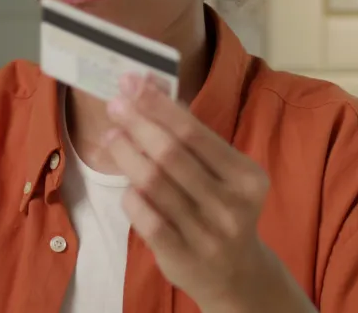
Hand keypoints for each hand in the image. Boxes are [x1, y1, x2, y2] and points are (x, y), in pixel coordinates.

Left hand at [103, 73, 313, 312]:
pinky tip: (126, 184)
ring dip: (126, 154)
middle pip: (171, 154)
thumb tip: (152, 92)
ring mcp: (206, 234)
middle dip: (138, 123)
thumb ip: (194, 140)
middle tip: (115, 104)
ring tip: (111, 135)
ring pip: (154, 183)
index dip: (159, 105)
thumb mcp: (224, 175)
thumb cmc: (223, 209)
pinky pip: (146, 218)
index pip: (195, 133)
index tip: (132, 83)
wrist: (237, 275)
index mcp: (246, 178)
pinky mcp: (182, 257)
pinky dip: (131, 195)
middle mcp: (230, 206)